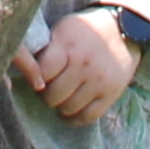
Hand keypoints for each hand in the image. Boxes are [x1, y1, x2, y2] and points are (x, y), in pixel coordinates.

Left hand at [19, 10, 140, 123]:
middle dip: (46, 95)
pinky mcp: (111, 93)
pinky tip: (71, 111)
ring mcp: (99, 80)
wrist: (123, 30)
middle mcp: (84, 64)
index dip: (36, 78)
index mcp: (68, 45)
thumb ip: (46, 50)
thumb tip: (26, 72)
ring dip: (60, 106)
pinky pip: (88, 116)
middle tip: (48, 90)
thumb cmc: (84, 31)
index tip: (37, 77)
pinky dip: (75, 118)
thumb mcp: (63, 30)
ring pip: (68, 108)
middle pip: (53, 95)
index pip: (43, 72)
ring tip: (61, 97)